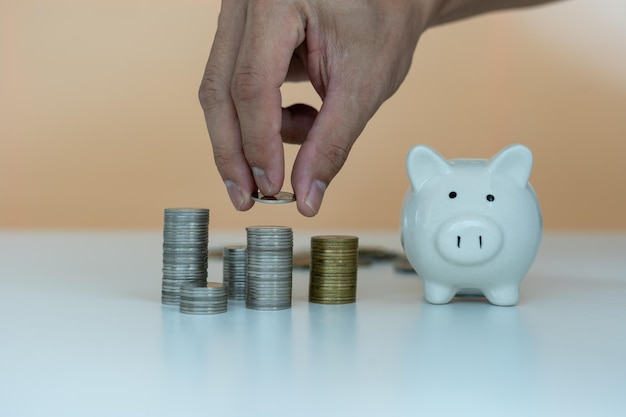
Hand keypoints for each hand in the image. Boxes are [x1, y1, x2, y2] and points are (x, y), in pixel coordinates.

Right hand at [199, 0, 431, 215]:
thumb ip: (331, 144)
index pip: (252, 85)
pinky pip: (235, 84)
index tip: (272, 187)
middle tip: (249, 197)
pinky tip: (301, 118)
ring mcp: (238, 15)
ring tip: (303, 140)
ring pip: (220, 90)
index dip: (258, 144)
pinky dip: (261, 118)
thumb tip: (305, 198)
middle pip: (220, 90)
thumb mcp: (364, 86)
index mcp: (276, 0)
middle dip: (234, 151)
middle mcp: (245, 2)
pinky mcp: (243, 32)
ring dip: (249, 137)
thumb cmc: (383, 24)